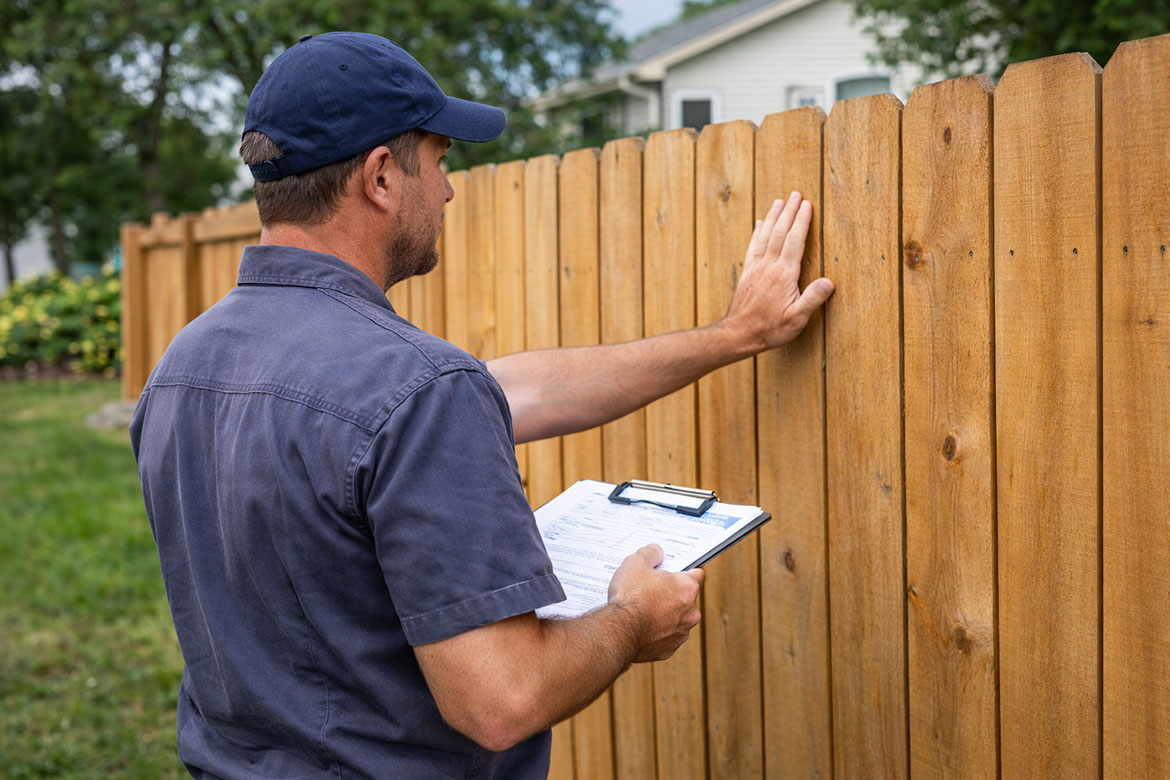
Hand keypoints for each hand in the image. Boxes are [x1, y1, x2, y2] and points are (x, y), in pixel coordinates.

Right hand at [607, 544, 703, 662]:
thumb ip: (650, 553)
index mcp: (687, 588)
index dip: (684, 571)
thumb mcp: (635, 563)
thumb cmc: (629, 598)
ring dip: (666, 614)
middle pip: (686, 598)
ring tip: (643, 610)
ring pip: (677, 619)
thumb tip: (656, 551)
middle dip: (672, 594)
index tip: (674, 572)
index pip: (697, 574)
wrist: (618, 632)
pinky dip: (657, 632)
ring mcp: (681, 632)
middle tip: (651, 590)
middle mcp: (691, 612)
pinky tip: (642, 626)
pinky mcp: (670, 649)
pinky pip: (666, 636)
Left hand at [719, 191, 833, 351]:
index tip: (807, 205)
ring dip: (774, 216)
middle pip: (780, 232)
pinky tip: (760, 223)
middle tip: (796, 194)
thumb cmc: (770, 329)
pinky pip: (753, 246)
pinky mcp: (747, 272)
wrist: (738, 334)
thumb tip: (829, 282)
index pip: (795, 241)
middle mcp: (769, 267)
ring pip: (765, 235)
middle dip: (789, 211)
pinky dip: (758, 232)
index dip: (802, 221)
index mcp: (784, 275)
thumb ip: (812, 299)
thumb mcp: (796, 320)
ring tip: (780, 201)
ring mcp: (756, 268)